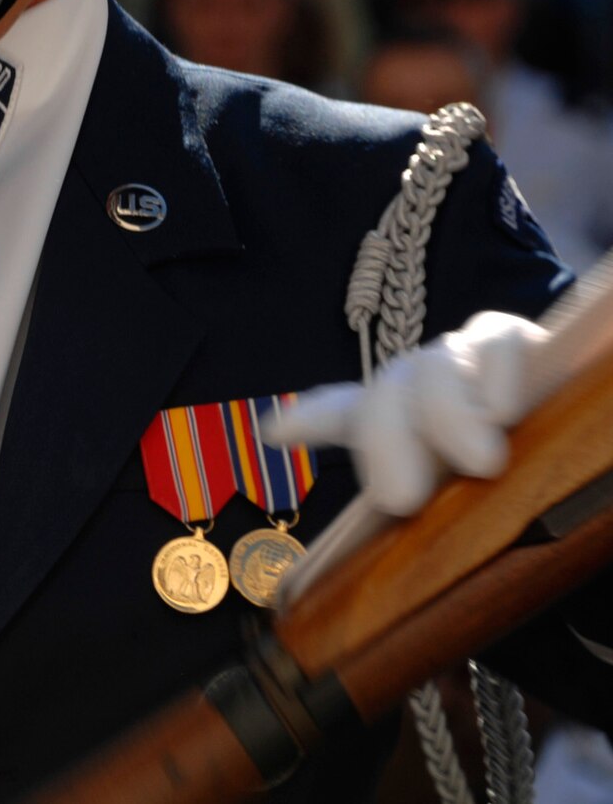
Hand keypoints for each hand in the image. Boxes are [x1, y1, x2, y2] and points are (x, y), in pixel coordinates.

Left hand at [261, 312, 545, 516]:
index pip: (342, 414)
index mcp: (391, 416)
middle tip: (401, 499)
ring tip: (478, 463)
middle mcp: (416, 380)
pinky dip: (496, 374)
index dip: (313, 420)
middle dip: (385, 444)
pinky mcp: (504, 337)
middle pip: (383, 398)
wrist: (561, 414)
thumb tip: (353, 481)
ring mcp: (457, 355)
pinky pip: (492, 339)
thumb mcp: (448, 480)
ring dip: (447, 415)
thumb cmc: (496, 456)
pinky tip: (506, 409)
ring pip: (431, 370)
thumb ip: (403, 481)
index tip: (275, 432)